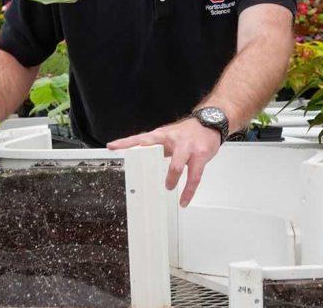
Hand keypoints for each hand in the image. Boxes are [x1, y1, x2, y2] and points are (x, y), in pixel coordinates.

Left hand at [106, 118, 220, 206]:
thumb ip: (156, 148)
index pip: (140, 137)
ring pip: (176, 165)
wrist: (210, 122)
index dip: (125, 142)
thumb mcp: (169, 136)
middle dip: (146, 160)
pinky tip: (184, 199)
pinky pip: (194, 176)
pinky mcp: (200, 155)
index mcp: (162, 134)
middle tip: (140, 174)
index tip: (112, 146)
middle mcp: (172, 139)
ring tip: (168, 187)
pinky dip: (188, 191)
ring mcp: (187, 147)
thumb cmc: (188, 132)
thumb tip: (142, 161)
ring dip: (171, 178)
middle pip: (154, 147)